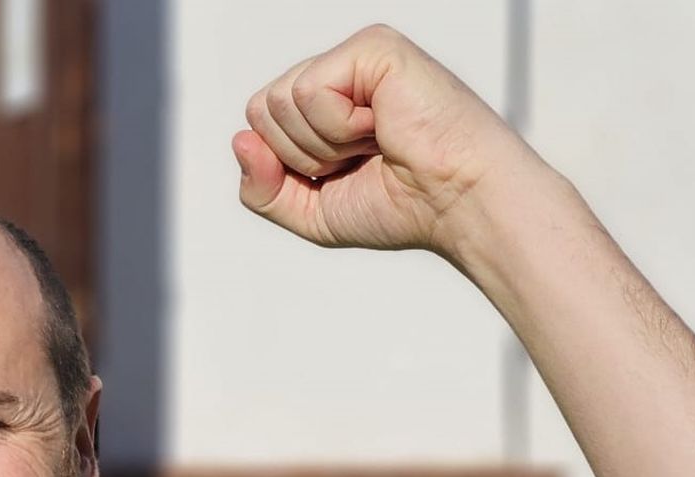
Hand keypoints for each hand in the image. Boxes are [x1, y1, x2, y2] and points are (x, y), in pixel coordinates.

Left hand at [233, 25, 539, 257]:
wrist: (455, 203)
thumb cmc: (401, 204)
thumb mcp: (309, 212)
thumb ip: (261, 188)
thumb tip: (239, 141)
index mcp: (324, 106)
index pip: (258, 124)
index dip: (285, 163)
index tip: (340, 172)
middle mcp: (337, 75)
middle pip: (261, 109)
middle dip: (300, 154)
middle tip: (358, 157)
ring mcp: (355, 58)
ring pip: (280, 100)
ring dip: (323, 143)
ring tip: (374, 141)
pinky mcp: (373, 48)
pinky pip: (310, 91)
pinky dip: (339, 126)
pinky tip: (381, 126)